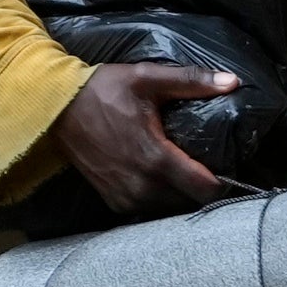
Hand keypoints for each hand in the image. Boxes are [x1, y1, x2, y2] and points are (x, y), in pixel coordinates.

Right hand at [50, 57, 240, 218]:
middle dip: (204, 188)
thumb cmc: (102, 90)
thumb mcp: (147, 78)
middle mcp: (142, 186)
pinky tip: (162, 179)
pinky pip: (148, 209)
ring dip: (181, 194)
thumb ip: (191, 81)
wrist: (55, 108)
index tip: (230, 168)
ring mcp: (126, 197)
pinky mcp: (113, 201)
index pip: (204, 189)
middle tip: (210, 167)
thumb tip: (231, 81)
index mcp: (155, 158)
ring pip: (170, 207)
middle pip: (190, 201)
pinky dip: (159, 198)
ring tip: (188, 173)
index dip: (223, 181)